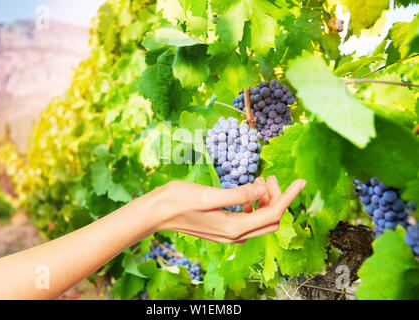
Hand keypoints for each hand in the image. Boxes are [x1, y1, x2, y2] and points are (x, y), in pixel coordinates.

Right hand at [152, 176, 306, 242]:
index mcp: (234, 228)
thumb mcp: (209, 195)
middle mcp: (235, 235)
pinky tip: (248, 192)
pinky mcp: (223, 228)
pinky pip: (249, 219)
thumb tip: (262, 189)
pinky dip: (254, 205)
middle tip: (268, 176)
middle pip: (270, 219)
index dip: (289, 197)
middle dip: (277, 198)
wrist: (157, 212)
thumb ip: (238, 194)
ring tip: (259, 180)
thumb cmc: (178, 201)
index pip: (273, 213)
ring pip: (260, 219)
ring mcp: (229, 234)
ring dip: (265, 201)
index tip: (301, 181)